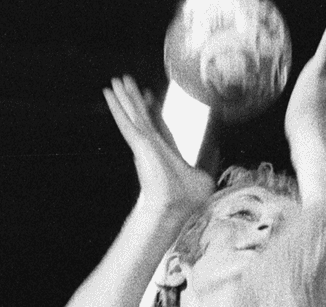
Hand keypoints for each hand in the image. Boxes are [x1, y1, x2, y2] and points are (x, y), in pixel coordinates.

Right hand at [103, 76, 212, 216]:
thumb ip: (209, 163)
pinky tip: (107, 92)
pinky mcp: (138, 143)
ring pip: (132, 113)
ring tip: (115, 80)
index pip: (158, 126)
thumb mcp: (204, 178)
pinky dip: (116, 105)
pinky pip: (124, 120)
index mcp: (166, 152)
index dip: (153, 111)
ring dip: (123, 96)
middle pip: (143, 116)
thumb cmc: (188, 199)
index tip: (148, 96)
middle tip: (127, 82)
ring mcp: (144, 143)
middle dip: (135, 99)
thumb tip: (218, 154)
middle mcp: (153, 146)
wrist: (173, 208)